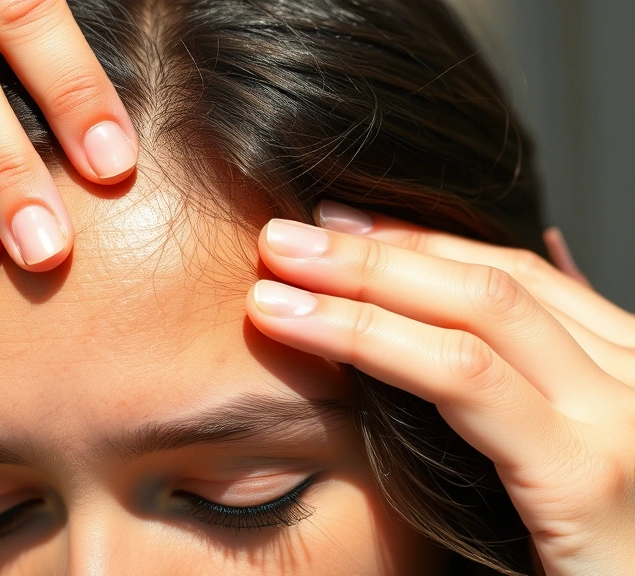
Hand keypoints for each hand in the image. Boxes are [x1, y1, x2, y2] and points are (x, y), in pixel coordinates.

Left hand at [245, 201, 634, 574]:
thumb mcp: (544, 473)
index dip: (420, 246)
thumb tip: (419, 352)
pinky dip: (368, 339)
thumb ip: (506, 410)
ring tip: (276, 264)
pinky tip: (300, 324)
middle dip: (380, 251)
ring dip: (360, 281)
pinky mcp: (581, 476)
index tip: (339, 229)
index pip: (515, 282)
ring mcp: (619, 423)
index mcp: (623, 375)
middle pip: (492, 283)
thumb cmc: (580, 567)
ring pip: (474, 315)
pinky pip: (460, 381)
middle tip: (289, 233)